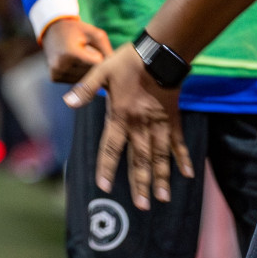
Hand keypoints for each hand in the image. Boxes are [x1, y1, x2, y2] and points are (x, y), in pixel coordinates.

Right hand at [41, 17, 112, 83]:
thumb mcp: (93, 33)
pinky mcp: (54, 77)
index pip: (95, 64)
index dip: (102, 59)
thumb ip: (105, 49)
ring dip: (89, 72)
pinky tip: (79, 64)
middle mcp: (60, 64)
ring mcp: (56, 72)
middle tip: (97, 56)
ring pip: (83, 79)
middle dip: (96, 66)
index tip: (104, 54)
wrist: (52, 31)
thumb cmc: (76, 31)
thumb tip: (115, 69)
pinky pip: (75, 80)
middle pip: (89, 73)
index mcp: (70, 52)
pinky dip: (79, 74)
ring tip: (88, 59)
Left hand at [64, 45, 193, 210]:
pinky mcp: (172, 119)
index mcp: (120, 115)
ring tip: (163, 198)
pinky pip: (178, 142)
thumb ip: (86, 89)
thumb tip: (68, 102)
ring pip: (160, 156)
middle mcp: (140, 124)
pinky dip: (183, 158)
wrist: (160, 52)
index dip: (106, 167)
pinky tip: (188, 174)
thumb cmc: (128, 61)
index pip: (111, 147)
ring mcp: (159, 124)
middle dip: (140, 183)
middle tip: (142, 205)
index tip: (104, 186)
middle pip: (139, 159)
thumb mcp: (101, 71)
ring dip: (162, 177)